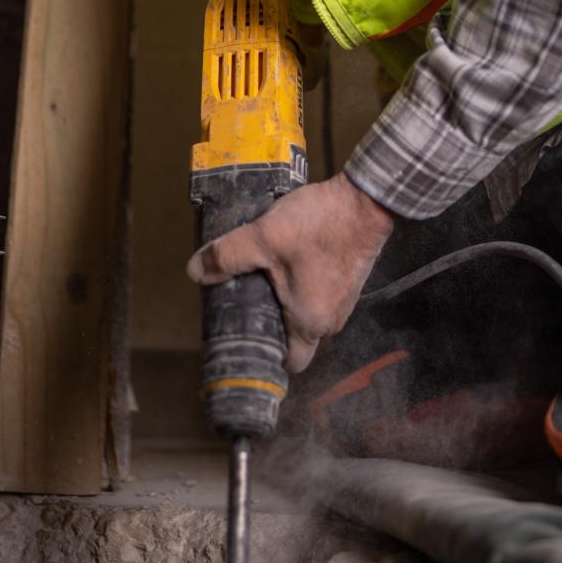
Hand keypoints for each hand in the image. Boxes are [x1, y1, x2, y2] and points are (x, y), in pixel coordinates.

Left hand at [186, 172, 394, 372]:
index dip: (267, 354)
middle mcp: (331, 320)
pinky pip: (319, 294)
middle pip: (296, 336)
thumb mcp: (264, 238)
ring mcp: (345, 301)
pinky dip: (303, 284)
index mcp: (310, 322)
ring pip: (307, 313)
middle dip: (271, 320)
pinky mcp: (349, 281)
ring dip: (287, 299)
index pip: (290, 363)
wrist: (367, 200)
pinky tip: (288, 258)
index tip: (244, 333)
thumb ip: (227, 256)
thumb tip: (194, 272)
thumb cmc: (320, 225)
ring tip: (263, 273)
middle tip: (245, 296)